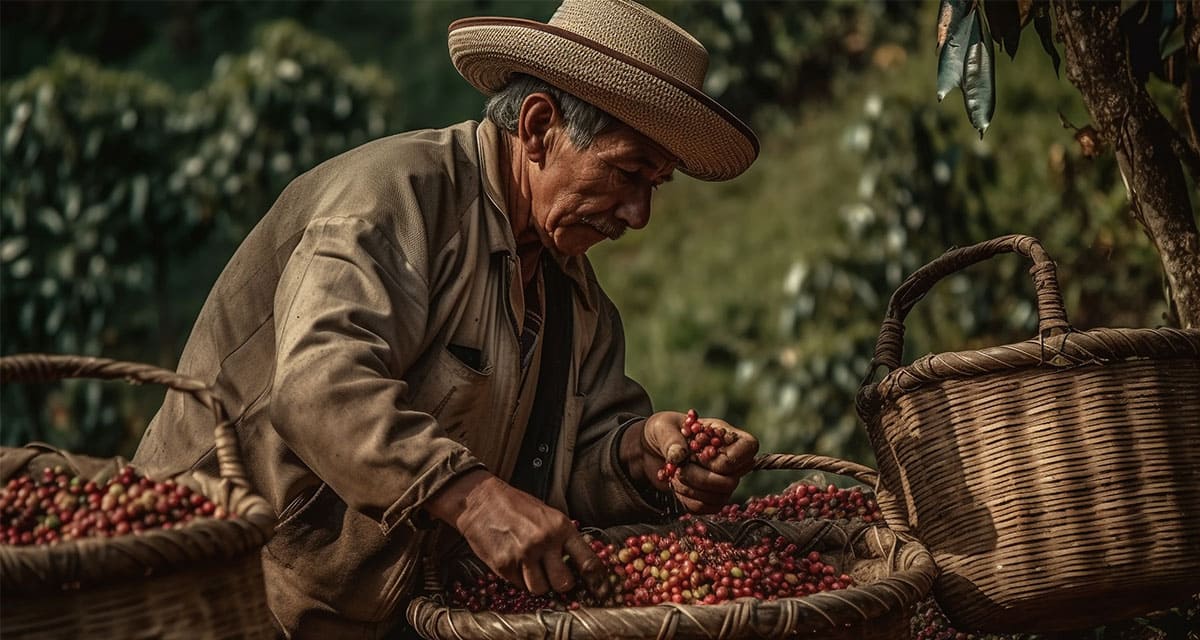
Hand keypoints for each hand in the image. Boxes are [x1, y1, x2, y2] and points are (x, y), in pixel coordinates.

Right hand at [424, 470, 606, 596]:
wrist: (480, 501)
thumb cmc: (516, 507)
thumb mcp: (547, 515)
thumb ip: (563, 538)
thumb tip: (578, 564)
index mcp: (561, 527)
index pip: (587, 561)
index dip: (596, 579)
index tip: (598, 589)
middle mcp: (545, 542)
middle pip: (564, 583)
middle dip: (560, 584)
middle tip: (554, 577)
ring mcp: (523, 555)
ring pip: (540, 589)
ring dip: (537, 583)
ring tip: (531, 567)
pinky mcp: (504, 565)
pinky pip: (519, 585)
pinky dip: (519, 579)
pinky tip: (514, 563)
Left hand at [626, 411, 758, 513]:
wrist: (650, 451)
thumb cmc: (662, 432)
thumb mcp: (661, 427)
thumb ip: (670, 439)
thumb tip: (679, 456)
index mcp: (725, 435)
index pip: (750, 447)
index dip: (727, 459)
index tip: (702, 455)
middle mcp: (730, 460)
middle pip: (732, 480)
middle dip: (701, 478)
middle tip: (680, 468)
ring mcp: (722, 481)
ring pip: (720, 497)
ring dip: (691, 488)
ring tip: (675, 474)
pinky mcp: (710, 498)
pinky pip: (706, 508)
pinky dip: (687, 499)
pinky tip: (677, 485)